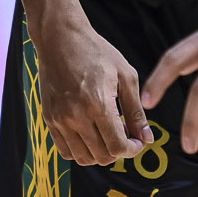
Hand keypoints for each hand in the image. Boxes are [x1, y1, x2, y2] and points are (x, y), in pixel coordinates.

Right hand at [31, 14, 154, 165]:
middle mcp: (76, 116)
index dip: (132, 150)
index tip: (138, 142)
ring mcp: (60, 119)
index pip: (117, 147)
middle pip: (102, 156)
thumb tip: (147, 138)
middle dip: (119, 151)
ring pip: (83, 158)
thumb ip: (136, 111)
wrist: (60, 38)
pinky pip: (65, 151)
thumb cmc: (96, 52)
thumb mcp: (125, 76)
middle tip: (125, 134)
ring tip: (107, 133)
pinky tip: (91, 134)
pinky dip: (81, 151)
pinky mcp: (49, 119)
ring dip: (100, 153)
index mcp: (98, 104)